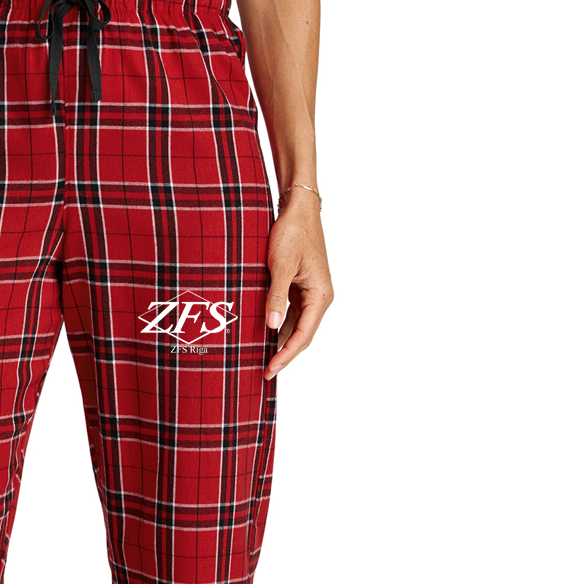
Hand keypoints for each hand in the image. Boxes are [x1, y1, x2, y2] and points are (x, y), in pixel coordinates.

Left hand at [263, 193, 332, 378]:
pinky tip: (266, 337)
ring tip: (263, 360)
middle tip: (265, 373)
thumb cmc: (292, 233)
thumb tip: (271, 327)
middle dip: (284, 355)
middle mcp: (319, 297)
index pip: (303, 336)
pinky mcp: (301, 288)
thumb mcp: (281, 265)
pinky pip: (292, 315)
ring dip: (282, 344)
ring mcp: (311, 293)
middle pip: (302, 336)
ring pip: (297, 327)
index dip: (286, 355)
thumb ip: (276, 296)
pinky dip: (280, 328)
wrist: (298, 209)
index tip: (270, 369)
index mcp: (320, 295)